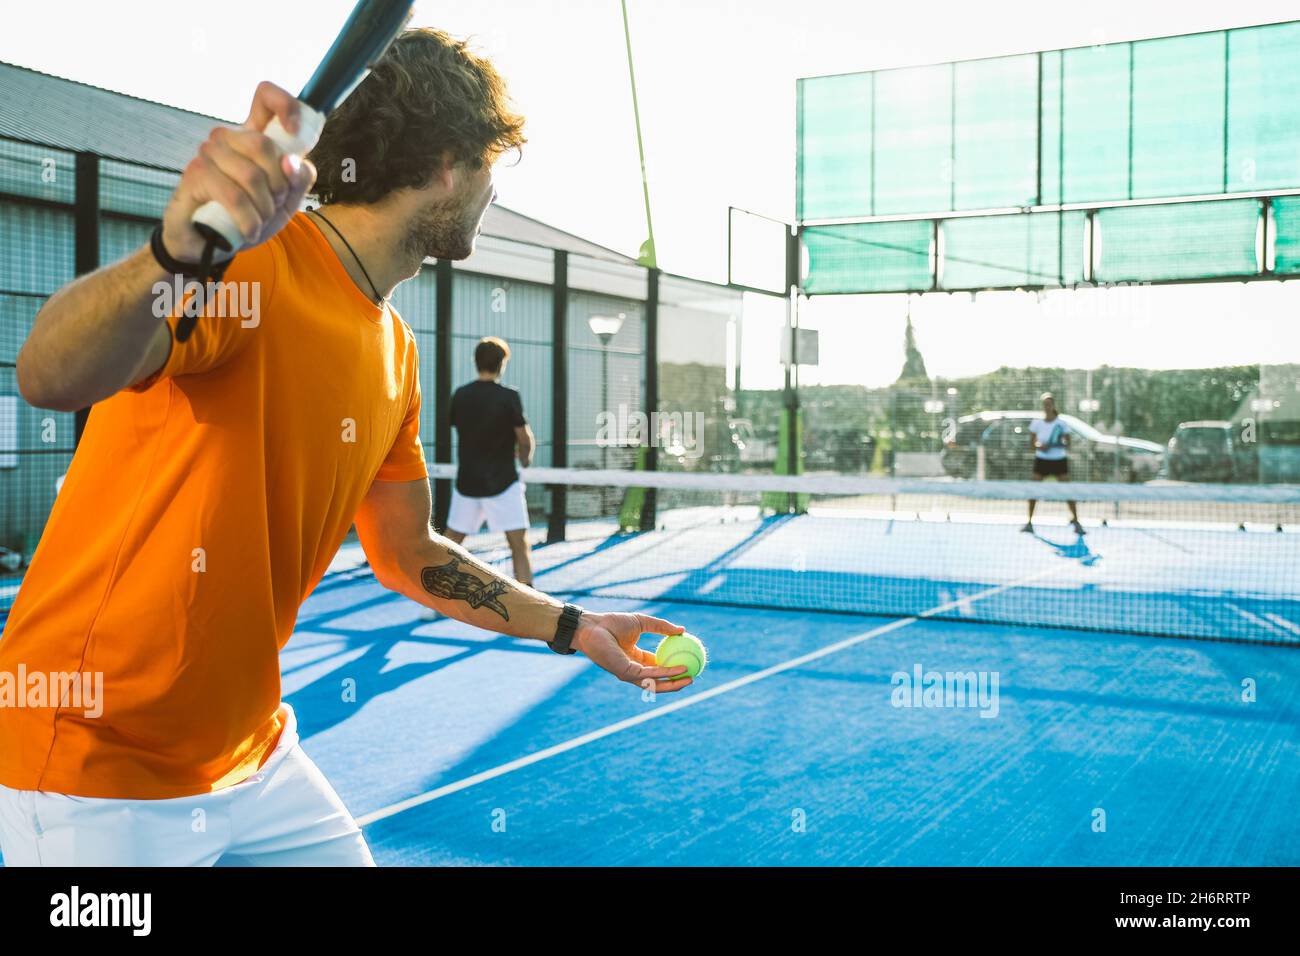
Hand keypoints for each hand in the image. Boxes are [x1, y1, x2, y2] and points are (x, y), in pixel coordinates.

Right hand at [160, 81, 317, 261]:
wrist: (209, 244)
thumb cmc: (248, 216)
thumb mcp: (285, 202)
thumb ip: (299, 179)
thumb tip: (294, 163)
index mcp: (252, 137)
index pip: (265, 98)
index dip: (286, 105)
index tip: (295, 131)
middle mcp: (228, 138)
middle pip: (264, 145)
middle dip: (279, 184)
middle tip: (274, 204)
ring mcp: (208, 153)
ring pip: (251, 175)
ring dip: (264, 208)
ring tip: (259, 220)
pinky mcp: (196, 174)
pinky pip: (234, 196)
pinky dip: (249, 220)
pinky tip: (248, 231)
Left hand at [572, 611, 692, 691]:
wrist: (592, 626)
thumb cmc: (612, 623)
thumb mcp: (643, 622)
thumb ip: (661, 627)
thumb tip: (682, 630)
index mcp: (637, 658)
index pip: (658, 668)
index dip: (674, 669)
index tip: (691, 664)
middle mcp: (634, 669)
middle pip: (659, 681)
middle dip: (676, 683)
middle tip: (694, 677)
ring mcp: (630, 673)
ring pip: (656, 683)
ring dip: (674, 682)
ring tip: (690, 678)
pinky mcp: (626, 673)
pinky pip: (650, 674)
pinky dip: (666, 672)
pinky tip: (679, 668)